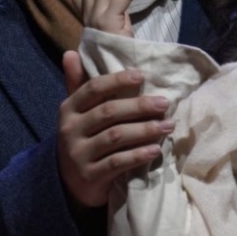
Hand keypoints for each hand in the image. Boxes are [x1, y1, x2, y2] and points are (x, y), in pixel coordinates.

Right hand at [57, 51, 173, 209]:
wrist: (69, 183)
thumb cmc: (82, 140)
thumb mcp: (77, 114)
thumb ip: (77, 85)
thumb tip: (70, 52)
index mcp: (68, 109)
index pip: (93, 89)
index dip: (117, 80)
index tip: (142, 76)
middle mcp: (70, 130)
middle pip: (108, 112)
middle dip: (139, 106)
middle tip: (165, 104)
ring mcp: (79, 154)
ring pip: (116, 137)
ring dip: (145, 130)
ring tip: (168, 126)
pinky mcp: (90, 176)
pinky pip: (117, 163)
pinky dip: (138, 155)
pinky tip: (155, 150)